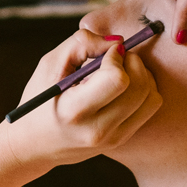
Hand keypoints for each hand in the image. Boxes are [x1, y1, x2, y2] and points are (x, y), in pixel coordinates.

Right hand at [5, 30, 160, 170]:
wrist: (35, 144)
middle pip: (140, 86)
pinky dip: (143, 89)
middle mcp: (97, 130)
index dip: (116, 57)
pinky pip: (150, 107)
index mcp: (74, 111)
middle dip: (133, 62)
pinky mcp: (123, 139)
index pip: (117, 80)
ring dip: (142, 75)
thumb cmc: (41, 98)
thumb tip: (118, 41)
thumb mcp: (50, 64)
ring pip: (151, 96)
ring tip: (119, 72)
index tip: (105, 53)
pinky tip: (123, 87)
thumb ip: (82, 43)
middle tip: (116, 58)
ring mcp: (113, 138)